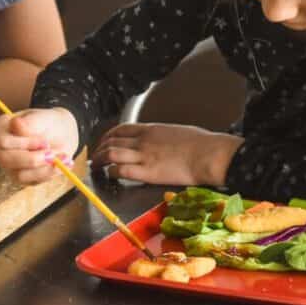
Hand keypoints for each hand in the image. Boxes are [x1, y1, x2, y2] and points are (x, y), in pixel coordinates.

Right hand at [0, 107, 78, 184]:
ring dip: (44, 168)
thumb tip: (16, 123)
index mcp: (0, 128)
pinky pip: (32, 181)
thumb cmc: (48, 122)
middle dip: (32, 159)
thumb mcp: (43, 118)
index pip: (2, 141)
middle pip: (7, 160)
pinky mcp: (19, 177)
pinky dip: (50, 173)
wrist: (59, 134)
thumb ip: (30, 122)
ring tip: (64, 157)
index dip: (23, 144)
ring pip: (20, 174)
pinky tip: (62, 164)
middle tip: (54, 155)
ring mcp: (7, 165)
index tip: (45, 142)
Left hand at [91, 122, 243, 186]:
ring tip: (97, 166)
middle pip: (112, 141)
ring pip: (112, 154)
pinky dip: (112, 172)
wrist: (208, 154)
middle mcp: (143, 141)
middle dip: (100, 148)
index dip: (108, 136)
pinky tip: (111, 175)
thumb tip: (162, 140)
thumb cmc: (201, 143)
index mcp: (151, 129)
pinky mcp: (148, 172)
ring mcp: (144, 156)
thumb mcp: (177, 131)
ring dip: (101, 160)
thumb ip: (163, 136)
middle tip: (96, 156)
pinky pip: (122, 171)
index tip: (105, 141)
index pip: (121, 129)